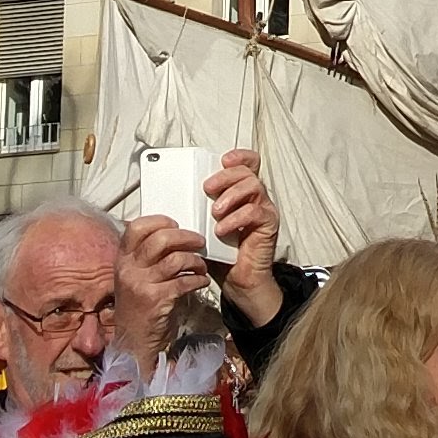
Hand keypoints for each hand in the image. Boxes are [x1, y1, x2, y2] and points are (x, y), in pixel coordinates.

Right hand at [113, 213, 213, 373]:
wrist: (133, 342)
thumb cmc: (140, 306)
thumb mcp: (135, 277)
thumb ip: (147, 257)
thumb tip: (175, 232)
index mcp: (122, 260)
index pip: (136, 227)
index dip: (159, 220)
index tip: (176, 224)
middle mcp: (128, 270)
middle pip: (160, 239)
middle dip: (186, 237)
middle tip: (199, 242)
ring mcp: (140, 285)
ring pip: (175, 259)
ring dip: (195, 260)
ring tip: (201, 266)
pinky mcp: (155, 300)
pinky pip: (184, 281)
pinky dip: (198, 279)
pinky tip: (202, 281)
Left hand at [204, 148, 284, 326]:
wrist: (238, 281)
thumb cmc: (219, 253)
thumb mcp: (203, 226)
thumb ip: (195, 210)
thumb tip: (169, 198)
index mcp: (241, 193)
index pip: (248, 163)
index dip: (238, 156)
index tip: (222, 160)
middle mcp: (256, 197)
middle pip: (248, 170)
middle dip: (226, 175)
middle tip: (208, 188)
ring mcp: (264, 209)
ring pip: (254, 185)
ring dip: (231, 195)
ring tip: (214, 212)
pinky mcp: (268, 224)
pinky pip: (256, 211)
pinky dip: (236, 217)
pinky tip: (222, 230)